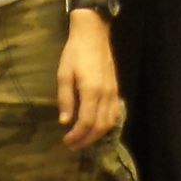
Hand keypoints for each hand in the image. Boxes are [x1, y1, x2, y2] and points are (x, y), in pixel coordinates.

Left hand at [55, 14, 123, 149]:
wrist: (93, 35)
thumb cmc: (75, 53)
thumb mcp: (64, 75)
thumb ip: (65, 99)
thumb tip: (65, 122)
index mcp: (91, 91)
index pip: (86, 122)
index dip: (77, 135)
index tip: (66, 141)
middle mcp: (105, 94)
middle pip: (100, 126)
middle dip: (87, 139)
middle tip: (73, 145)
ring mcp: (113, 92)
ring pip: (110, 122)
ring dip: (97, 134)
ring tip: (83, 139)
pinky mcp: (116, 89)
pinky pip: (115, 113)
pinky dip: (107, 124)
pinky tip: (97, 126)